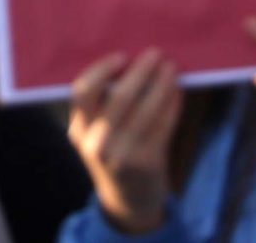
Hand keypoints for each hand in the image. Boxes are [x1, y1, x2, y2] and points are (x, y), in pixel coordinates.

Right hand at [68, 48, 182, 234]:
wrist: (127, 201)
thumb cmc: (113, 153)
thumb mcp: (96, 134)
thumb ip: (103, 105)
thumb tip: (133, 59)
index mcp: (78, 130)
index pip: (82, 92)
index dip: (101, 70)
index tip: (121, 56)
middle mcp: (96, 143)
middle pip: (119, 96)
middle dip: (141, 71)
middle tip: (156, 54)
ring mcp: (122, 155)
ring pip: (146, 108)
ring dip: (162, 84)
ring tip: (171, 69)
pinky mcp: (148, 162)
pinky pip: (164, 124)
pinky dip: (173, 103)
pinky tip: (177, 91)